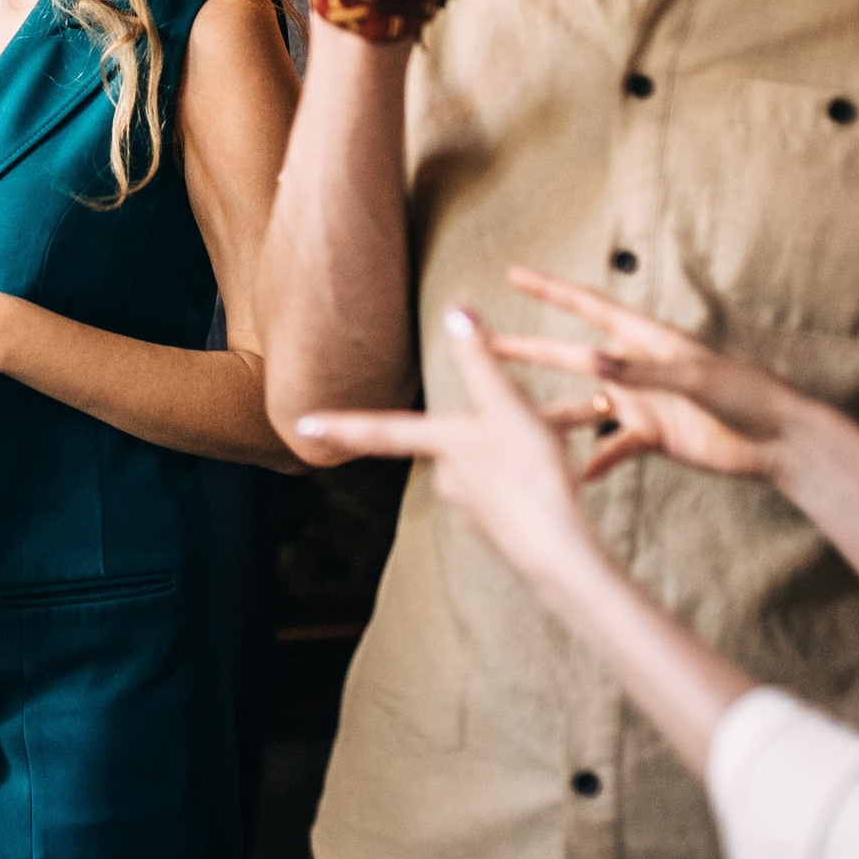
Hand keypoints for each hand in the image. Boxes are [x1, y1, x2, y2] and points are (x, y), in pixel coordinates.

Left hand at [295, 308, 596, 582]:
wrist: (559, 549)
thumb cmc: (533, 471)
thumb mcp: (509, 403)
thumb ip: (479, 357)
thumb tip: (454, 308)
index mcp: (442, 442)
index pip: (378, 430)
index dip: (340, 426)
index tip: (299, 427)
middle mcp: (446, 477)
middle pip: (455, 445)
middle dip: (489, 437)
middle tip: (529, 439)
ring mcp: (468, 510)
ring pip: (486, 471)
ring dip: (512, 461)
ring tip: (551, 459)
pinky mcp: (494, 534)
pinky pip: (505, 500)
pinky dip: (524, 489)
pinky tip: (551, 487)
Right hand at [491, 267, 805, 483]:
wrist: (780, 440)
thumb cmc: (747, 395)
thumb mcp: (693, 379)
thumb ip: (640, 372)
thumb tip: (590, 359)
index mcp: (645, 339)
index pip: (589, 307)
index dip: (550, 290)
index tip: (513, 274)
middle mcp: (636, 366)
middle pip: (571, 355)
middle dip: (528, 350)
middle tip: (485, 346)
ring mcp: (642, 400)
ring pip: (584, 404)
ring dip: (552, 413)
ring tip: (514, 424)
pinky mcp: (653, 434)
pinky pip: (612, 445)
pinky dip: (595, 459)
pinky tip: (574, 475)